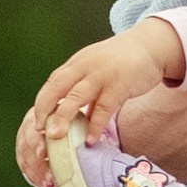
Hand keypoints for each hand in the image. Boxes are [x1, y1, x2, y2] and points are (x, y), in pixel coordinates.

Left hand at [17, 21, 185, 185]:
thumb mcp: (95, 69)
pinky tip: (91, 140)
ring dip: (64, 118)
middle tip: (40, 133)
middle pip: (57, 89)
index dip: (42, 105)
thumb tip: (68, 114)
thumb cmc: (121, 62)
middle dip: (45, 110)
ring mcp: (101, 75)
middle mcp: (84, 68)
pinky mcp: (119, 85)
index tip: (36, 125)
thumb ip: (81, 87)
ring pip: (76, 97)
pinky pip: (104, 108)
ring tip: (57, 137)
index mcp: (76, 65)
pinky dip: (95, 125)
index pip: (52, 85)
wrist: (150, 46)